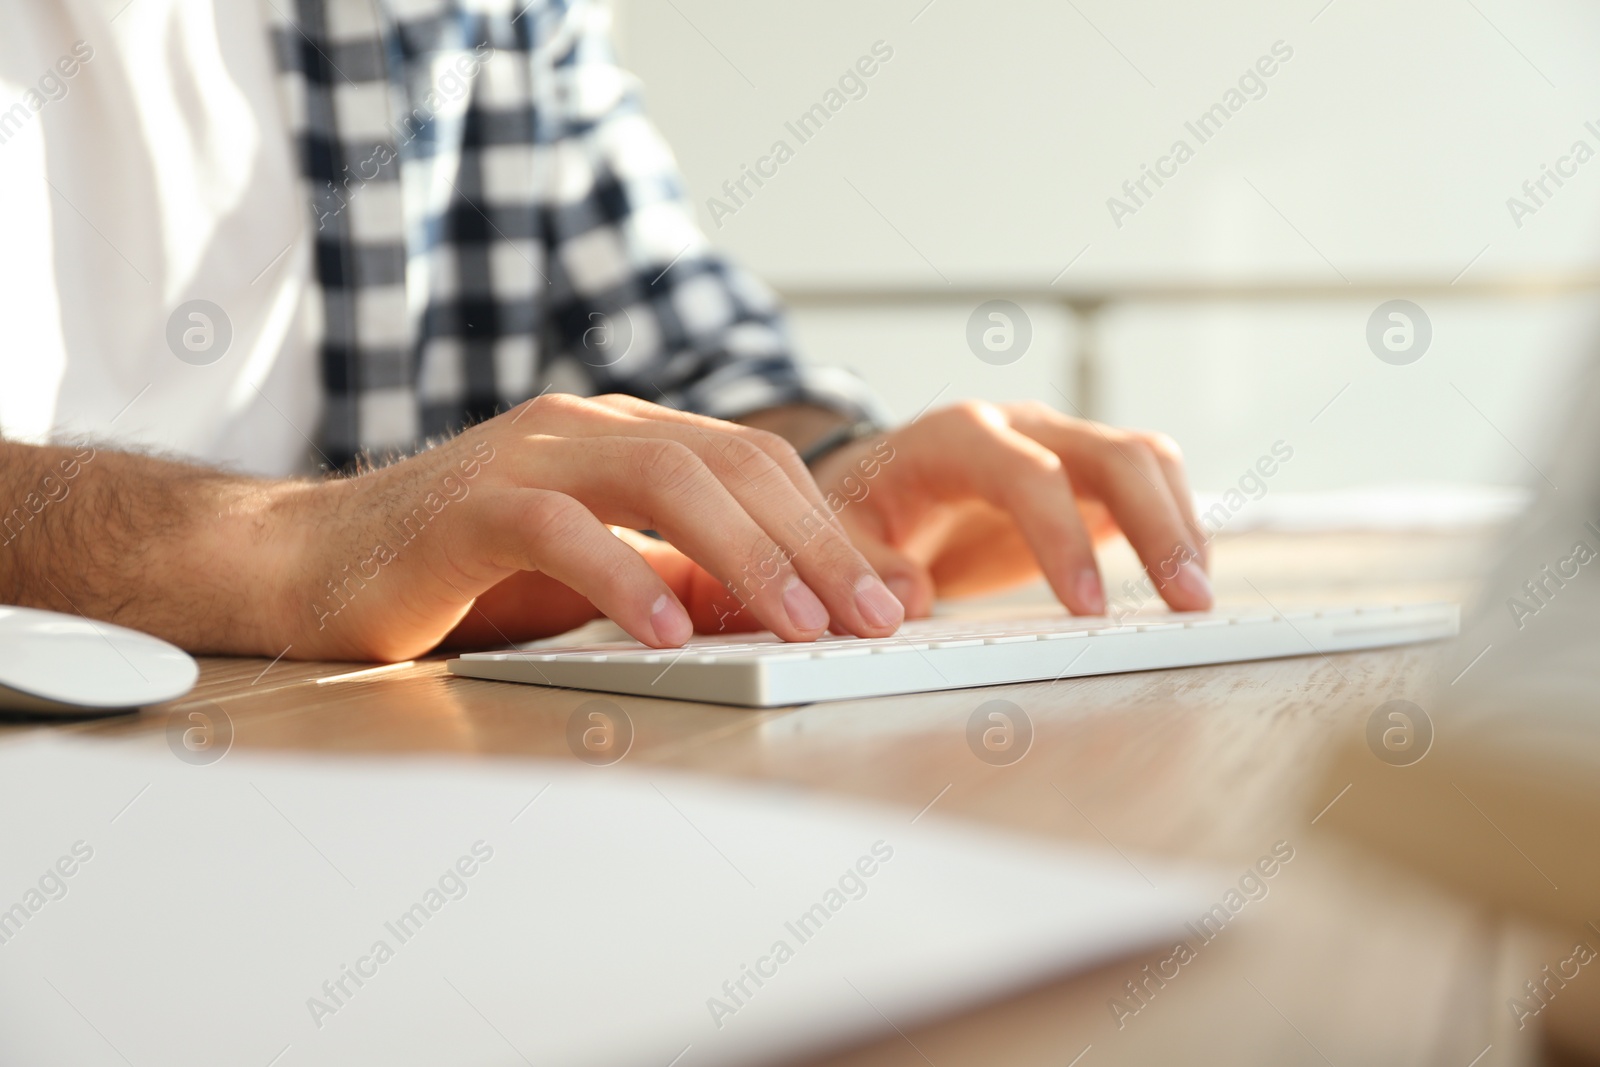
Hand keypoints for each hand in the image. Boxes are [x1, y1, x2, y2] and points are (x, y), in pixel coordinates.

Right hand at [280, 394, 904, 659]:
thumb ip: (690, 577)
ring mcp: (527, 454)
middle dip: (816, 542)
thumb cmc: (469, 575)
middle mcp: (587, 426)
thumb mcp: (603, 576)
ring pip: (663, 477)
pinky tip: (668, 632)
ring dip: (747, 553)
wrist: (315, 562)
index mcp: (629, 434)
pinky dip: (622, 577)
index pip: (758, 464)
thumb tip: (801, 607)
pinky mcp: (468, 504)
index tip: (893, 595)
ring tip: (800, 625)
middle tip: (874, 616)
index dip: (832, 526)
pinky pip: (560, 527)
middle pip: (732, 463)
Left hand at [807, 401, 1211, 618]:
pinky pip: (1148, 487)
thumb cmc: (860, 505)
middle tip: (1184, 600)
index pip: (1027, 472)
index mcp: (958, 435)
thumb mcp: (838, 532)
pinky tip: (1184, 582)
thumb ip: (863, 562)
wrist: (877, 481)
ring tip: (1195, 599)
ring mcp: (1062, 445)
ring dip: (1180, 524)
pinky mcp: (1087, 476)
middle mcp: (1022, 427)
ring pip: (1145, 460)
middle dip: (1156, 523)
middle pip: (1112, 452)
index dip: (1061, 535)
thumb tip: (906, 600)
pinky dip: (1176, 528)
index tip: (1087, 607)